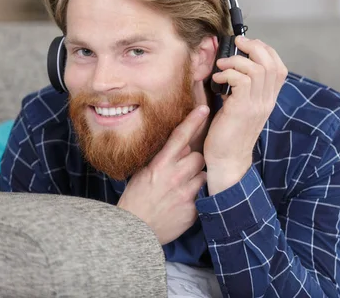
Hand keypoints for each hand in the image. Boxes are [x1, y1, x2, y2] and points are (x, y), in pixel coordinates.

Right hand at [117, 105, 209, 244]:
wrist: (134, 230)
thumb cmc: (137, 199)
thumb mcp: (143, 173)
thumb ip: (161, 158)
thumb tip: (178, 144)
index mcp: (160, 165)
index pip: (180, 137)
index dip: (193, 121)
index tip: (204, 109)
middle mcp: (174, 177)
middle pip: (198, 157)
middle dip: (193, 161)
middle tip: (182, 171)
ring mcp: (185, 194)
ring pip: (203, 175)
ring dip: (196, 178)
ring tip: (181, 188)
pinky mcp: (193, 210)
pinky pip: (202, 195)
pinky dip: (196, 197)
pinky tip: (181, 203)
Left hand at [204, 36, 287, 194]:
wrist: (227, 160)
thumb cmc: (228, 134)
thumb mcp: (239, 106)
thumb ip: (240, 88)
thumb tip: (230, 66)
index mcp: (268, 99)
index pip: (279, 68)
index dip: (266, 50)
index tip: (247, 45)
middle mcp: (267, 101)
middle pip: (271, 62)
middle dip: (253, 46)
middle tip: (236, 44)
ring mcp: (257, 105)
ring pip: (256, 68)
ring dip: (236, 60)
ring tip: (222, 65)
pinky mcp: (242, 109)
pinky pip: (241, 79)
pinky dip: (227, 73)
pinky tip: (217, 80)